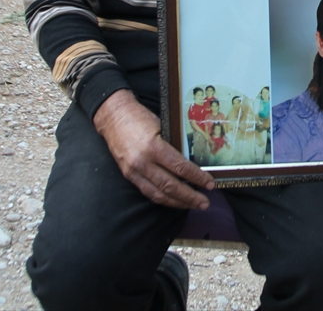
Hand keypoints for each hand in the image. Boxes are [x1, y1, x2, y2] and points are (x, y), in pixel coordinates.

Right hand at [94, 90, 213, 209]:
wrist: (113, 117)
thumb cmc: (139, 117)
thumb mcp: (162, 126)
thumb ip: (174, 145)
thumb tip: (193, 161)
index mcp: (153, 147)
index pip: (180, 168)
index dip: (197, 178)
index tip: (210, 184)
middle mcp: (142, 162)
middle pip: (170, 186)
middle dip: (190, 197)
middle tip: (205, 203)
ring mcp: (134, 171)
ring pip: (159, 194)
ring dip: (178, 202)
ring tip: (193, 205)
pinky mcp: (128, 175)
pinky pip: (148, 192)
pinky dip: (163, 198)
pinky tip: (174, 200)